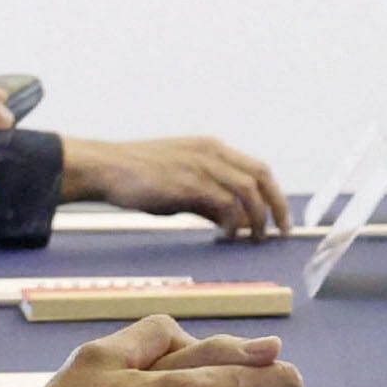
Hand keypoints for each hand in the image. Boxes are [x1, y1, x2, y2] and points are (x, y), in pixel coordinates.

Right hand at [61, 136, 289, 239]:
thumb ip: (208, 200)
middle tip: (280, 232)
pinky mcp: (188, 182)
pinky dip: (233, 221)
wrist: (106, 168)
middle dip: (276, 205)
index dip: (274, 194)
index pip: (258, 169)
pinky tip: (228, 235)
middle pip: (261, 176)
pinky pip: (224, 202)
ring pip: (247, 189)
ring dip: (256, 216)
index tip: (281, 218)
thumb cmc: (139, 177)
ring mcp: (201, 165)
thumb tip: (233, 222)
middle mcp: (212, 153)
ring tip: (253, 238)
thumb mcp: (181, 185)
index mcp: (212, 148)